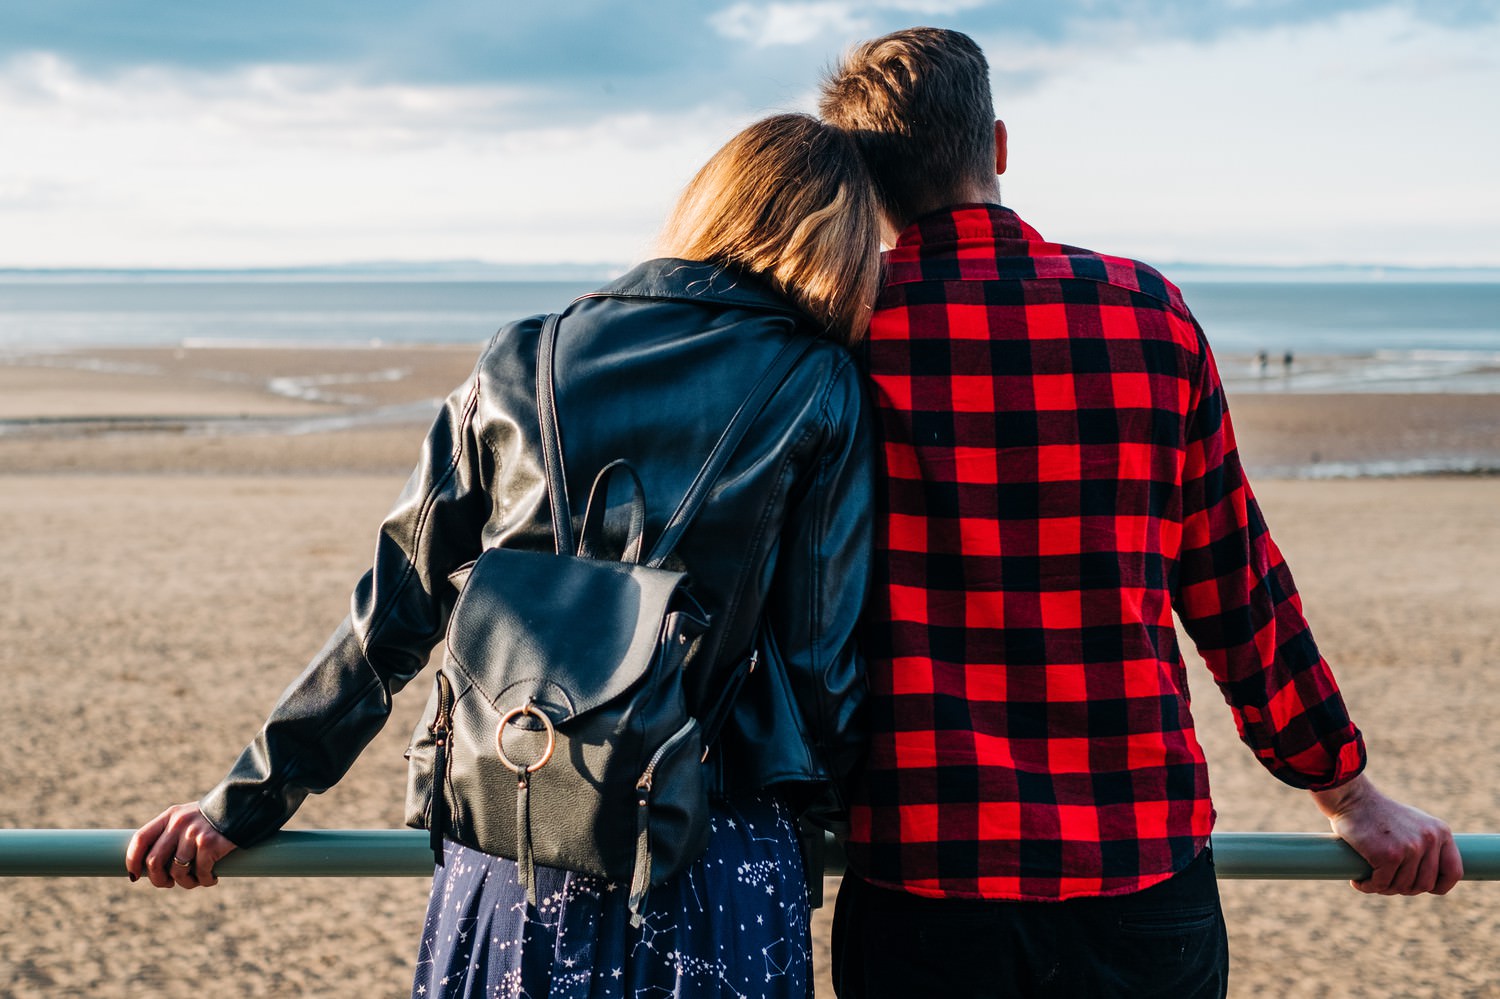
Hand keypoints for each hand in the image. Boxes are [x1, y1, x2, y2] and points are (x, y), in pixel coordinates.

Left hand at [125, 803, 237, 888]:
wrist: (246, 805)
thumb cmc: (216, 818)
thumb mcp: (190, 818)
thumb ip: (173, 835)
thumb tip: (155, 866)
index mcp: (170, 816)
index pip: (140, 839)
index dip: (133, 860)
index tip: (135, 875)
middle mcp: (178, 824)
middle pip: (154, 861)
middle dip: (158, 880)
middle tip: (169, 884)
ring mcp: (193, 834)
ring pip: (177, 871)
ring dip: (186, 883)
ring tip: (196, 882)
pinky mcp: (210, 844)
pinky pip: (201, 872)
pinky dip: (206, 881)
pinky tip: (212, 878)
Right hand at [1310, 774, 1461, 895]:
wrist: (1351, 797)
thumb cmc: (1378, 812)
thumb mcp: (1413, 824)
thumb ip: (1426, 845)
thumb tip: (1430, 878)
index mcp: (1441, 832)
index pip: (1453, 872)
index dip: (1438, 886)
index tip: (1422, 888)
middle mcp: (1430, 840)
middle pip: (1424, 884)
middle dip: (1404, 888)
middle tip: (1386, 882)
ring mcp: (1410, 848)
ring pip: (1402, 886)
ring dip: (1384, 888)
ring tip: (1371, 881)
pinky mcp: (1388, 855)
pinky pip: (1381, 883)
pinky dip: (1368, 886)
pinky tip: (1359, 881)